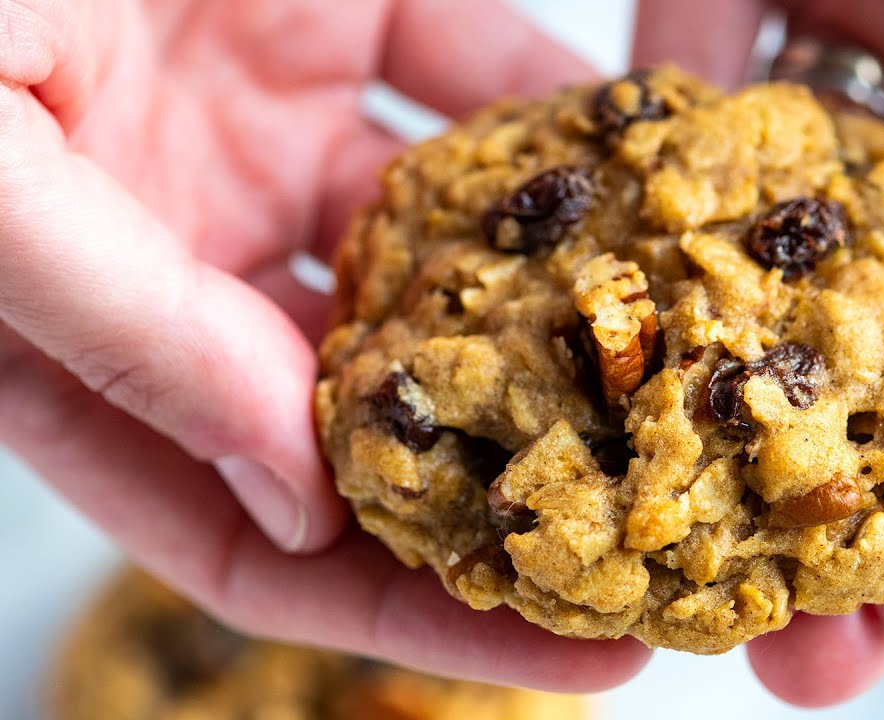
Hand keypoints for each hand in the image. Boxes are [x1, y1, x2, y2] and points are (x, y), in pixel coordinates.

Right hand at [0, 0, 647, 690]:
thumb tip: (294, 497)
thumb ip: (127, 331)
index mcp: (95, 343)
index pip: (264, 536)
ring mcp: (277, 142)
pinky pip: (480, 87)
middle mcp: (202, 262)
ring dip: (574, 302)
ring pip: (458, 254)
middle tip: (683, 533)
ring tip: (702, 363)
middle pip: (395, 418)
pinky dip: (560, 130)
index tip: (579, 655)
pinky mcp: (337, 21)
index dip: (414, 613)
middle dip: (534, 480)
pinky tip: (654, 180)